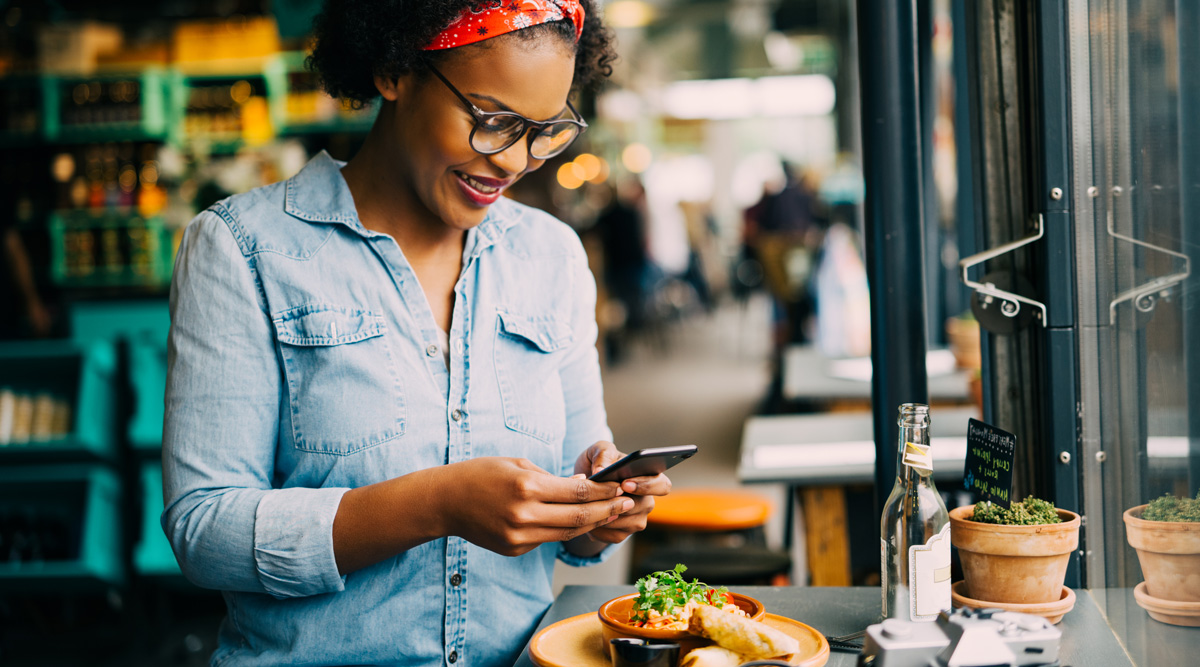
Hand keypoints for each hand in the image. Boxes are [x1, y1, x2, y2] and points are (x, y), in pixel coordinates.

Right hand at [437, 457, 631, 556]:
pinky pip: (547, 539)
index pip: (578, 494)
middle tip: (626, 503)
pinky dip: (565, 530)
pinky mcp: (514, 549)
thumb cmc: (482, 474)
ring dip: (592, 524)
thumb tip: (584, 488)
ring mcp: (519, 536)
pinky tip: (580, 522)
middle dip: (607, 510)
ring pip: (567, 533)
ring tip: (611, 514)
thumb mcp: (518, 464)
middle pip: (579, 518)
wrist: (446, 501)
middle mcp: (524, 515)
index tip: (620, 487)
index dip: (603, 492)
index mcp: (527, 487)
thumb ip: (552, 479)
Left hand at [571, 441, 671, 545]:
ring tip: (588, 505)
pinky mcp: (623, 533)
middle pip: (645, 506)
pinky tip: (586, 519)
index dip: (647, 486)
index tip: (625, 484)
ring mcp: (637, 518)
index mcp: (648, 478)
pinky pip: (614, 535)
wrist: (582, 486)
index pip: (662, 485)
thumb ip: (603, 453)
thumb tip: (602, 470)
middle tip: (605, 497)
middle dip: (623, 502)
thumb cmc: (597, 464)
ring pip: (628, 523)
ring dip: (608, 515)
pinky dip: (599, 529)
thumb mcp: (598, 451)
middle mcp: (647, 500)